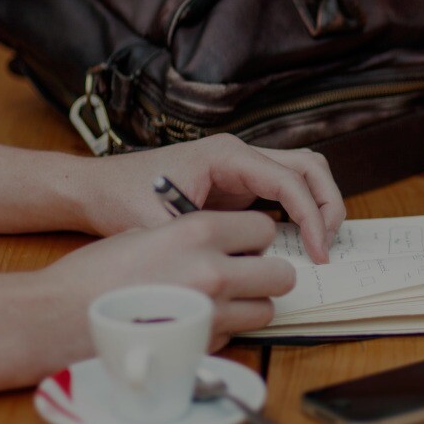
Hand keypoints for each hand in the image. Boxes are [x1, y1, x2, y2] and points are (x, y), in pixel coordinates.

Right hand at [35, 211, 294, 361]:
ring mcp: (211, 313)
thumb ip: (190, 238)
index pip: (264, 228)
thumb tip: (222, 245)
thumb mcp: (143, 233)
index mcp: (198, 232)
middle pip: (281, 274)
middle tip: (246, 275)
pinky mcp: (201, 347)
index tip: (244, 244)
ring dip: (251, 306)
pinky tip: (193, 323)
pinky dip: (224, 330)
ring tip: (220, 302)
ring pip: (266, 310)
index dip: (256, 238)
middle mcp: (213, 271)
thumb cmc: (93, 274)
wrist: (56, 318)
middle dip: (266, 274)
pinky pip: (236, 335)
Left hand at [72, 134, 345, 262]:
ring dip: (319, 205)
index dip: (311, 217)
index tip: (317, 253)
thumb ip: (201, 244)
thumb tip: (242, 269)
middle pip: (310, 166)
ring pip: (303, 173)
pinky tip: (297, 244)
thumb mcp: (159, 226)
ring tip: (319, 244)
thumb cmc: (121, 198)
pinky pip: (285, 191)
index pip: (289, 180)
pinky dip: (301, 212)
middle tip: (327, 247)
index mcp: (226, 155)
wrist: (96, 187)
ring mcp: (242, 167)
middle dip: (327, 205)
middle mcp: (240, 154)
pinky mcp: (239, 184)